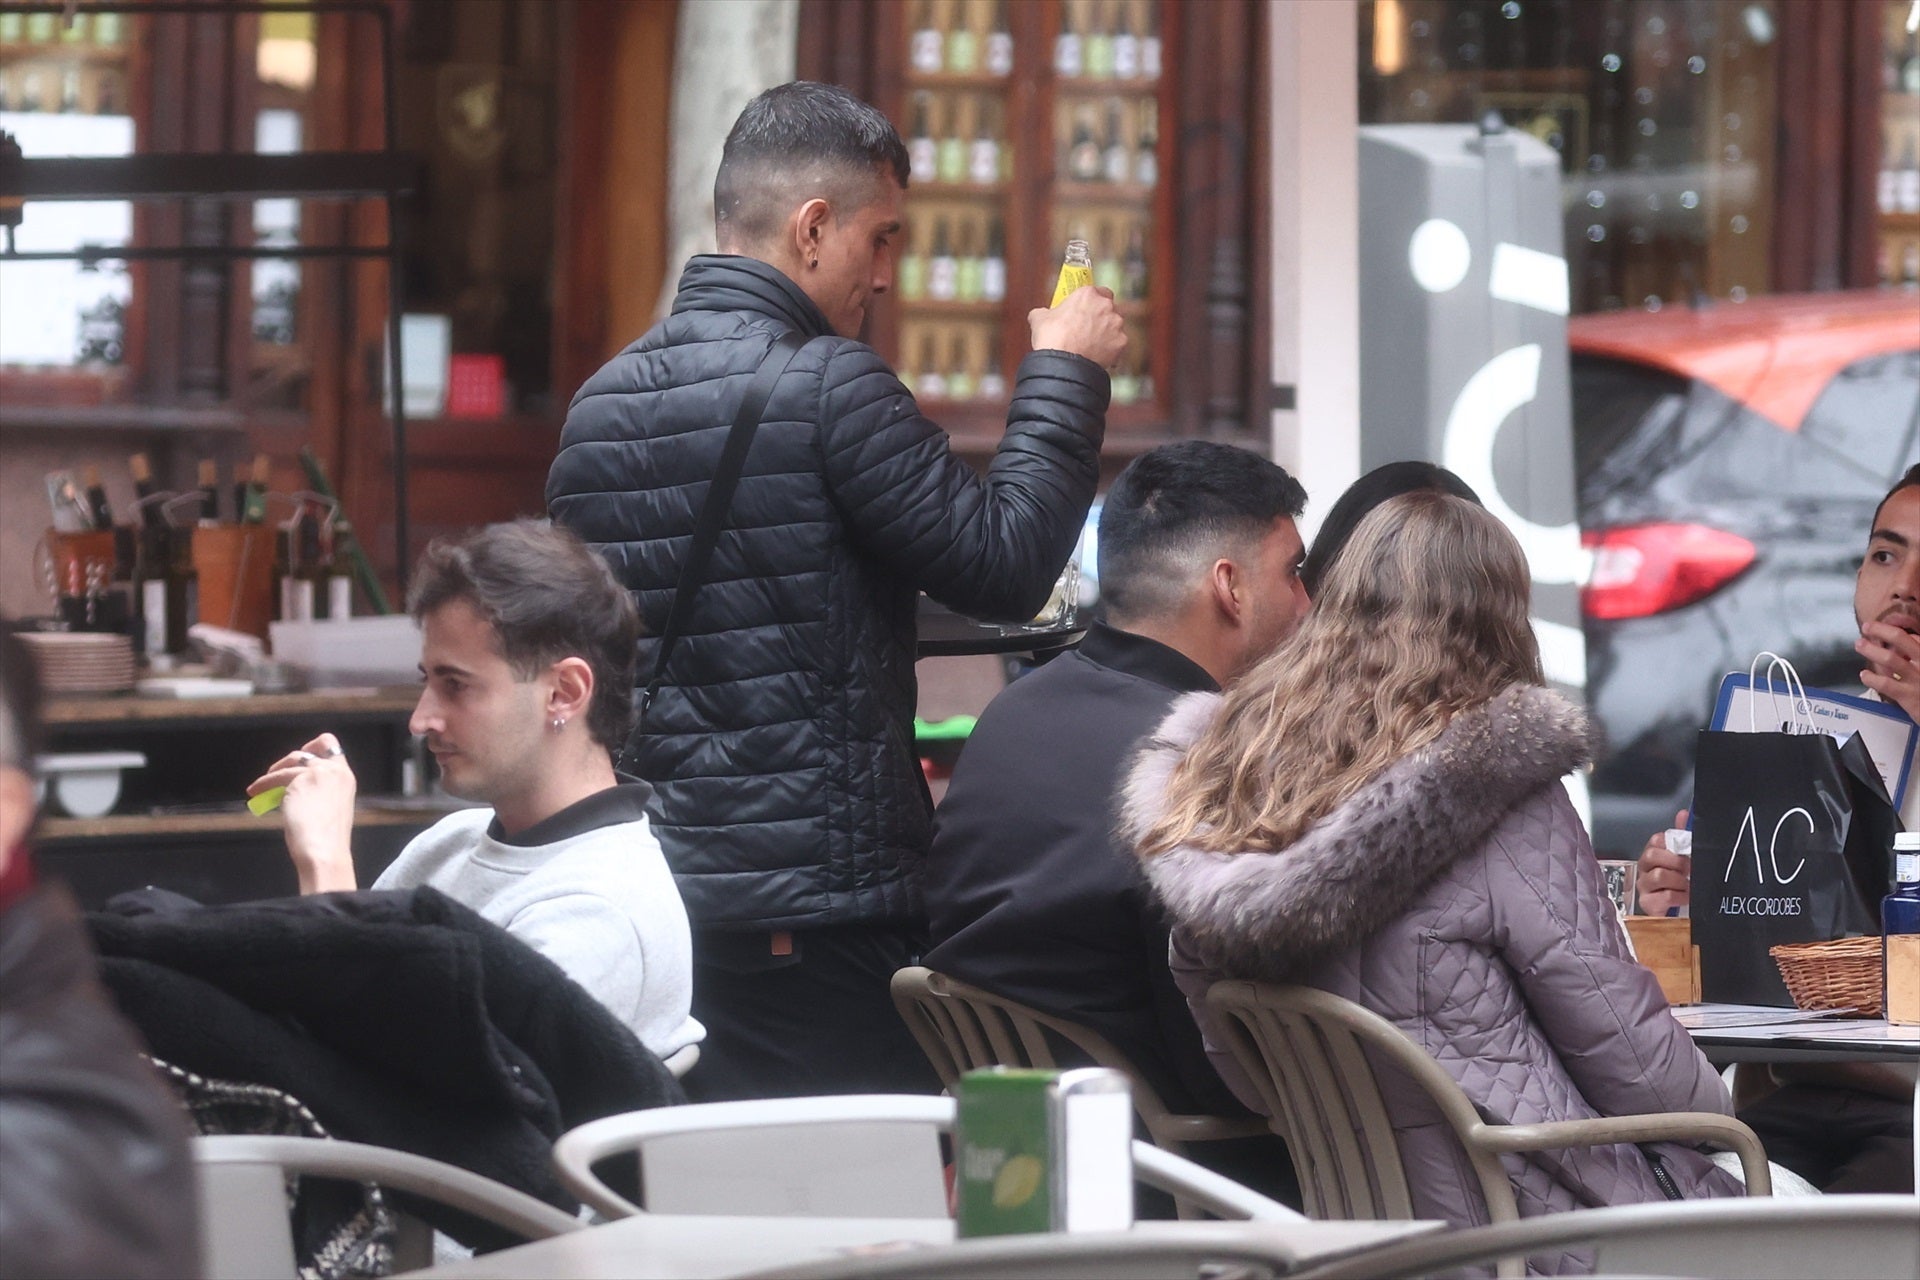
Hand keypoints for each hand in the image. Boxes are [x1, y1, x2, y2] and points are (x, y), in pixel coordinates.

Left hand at [248, 733, 357, 893]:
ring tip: (260, 787)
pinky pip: (276, 777)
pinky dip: (263, 784)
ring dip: (274, 772)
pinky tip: (255, 793)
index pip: (333, 749)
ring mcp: (318, 773)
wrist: (324, 850)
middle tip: (277, 770)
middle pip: (314, 746)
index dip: (317, 748)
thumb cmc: (327, 840)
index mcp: (346, 779)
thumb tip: (296, 790)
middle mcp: (335, 771)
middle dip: (292, 757)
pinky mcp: (299, 779)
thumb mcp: (332, 809)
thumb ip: (321, 793)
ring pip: (292, 760)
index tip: (303, 756)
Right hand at [1028, 285, 1126, 369]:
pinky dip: (1110, 349)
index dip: (1092, 301)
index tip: (1086, 308)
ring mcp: (1116, 324)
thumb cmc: (1052, 339)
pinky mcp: (1121, 343)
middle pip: (1109, 307)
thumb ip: (1044, 312)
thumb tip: (1039, 314)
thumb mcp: (1039, 319)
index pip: (1098, 290)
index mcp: (1087, 294)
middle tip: (1088, 327)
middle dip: (1101, 316)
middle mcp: (1106, 306)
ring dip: (1107, 333)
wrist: (1064, 364)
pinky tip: (1097, 355)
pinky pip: (1117, 344)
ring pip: (1115, 326)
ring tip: (1091, 345)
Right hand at [1635, 808, 1691, 915]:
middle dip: (1675, 861)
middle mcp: (1644, 869)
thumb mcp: (1684, 857)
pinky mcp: (1647, 904)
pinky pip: (1664, 896)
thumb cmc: (1681, 883)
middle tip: (1689, 869)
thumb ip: (1683, 835)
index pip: (1655, 840)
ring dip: (1679, 880)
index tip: (1686, 851)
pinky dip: (1679, 896)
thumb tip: (1684, 813)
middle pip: (1651, 855)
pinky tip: (1686, 897)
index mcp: (1653, 854)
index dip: (1672, 844)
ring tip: (1689, 885)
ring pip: (1658, 875)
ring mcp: (1644, 886)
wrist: (1681, 914)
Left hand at [1857, 620, 1919, 721]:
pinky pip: (1886, 684)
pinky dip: (1872, 678)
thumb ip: (1919, 653)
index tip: (1882, 629)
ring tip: (1860, 645)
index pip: (1914, 637)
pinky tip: (1864, 675)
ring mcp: (1916, 679)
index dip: (1895, 631)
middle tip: (1867, 627)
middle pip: (1901, 639)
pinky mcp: (1908, 695)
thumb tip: (1912, 638)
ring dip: (1871, 650)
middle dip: (1881, 630)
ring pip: (1890, 658)